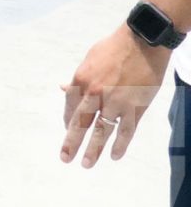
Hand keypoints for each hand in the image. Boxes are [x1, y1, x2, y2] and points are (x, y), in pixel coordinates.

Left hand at [60, 24, 171, 165]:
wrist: (142, 42)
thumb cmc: (113, 48)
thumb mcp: (89, 59)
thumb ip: (78, 78)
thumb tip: (64, 89)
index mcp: (81, 80)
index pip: (70, 108)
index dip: (67, 121)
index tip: (68, 130)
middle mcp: (96, 94)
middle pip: (81, 123)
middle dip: (72, 143)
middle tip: (65, 158)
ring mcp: (116, 102)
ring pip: (103, 131)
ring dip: (94, 149)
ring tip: (86, 164)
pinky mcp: (135, 107)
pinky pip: (126, 130)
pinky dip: (120, 145)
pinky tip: (114, 155)